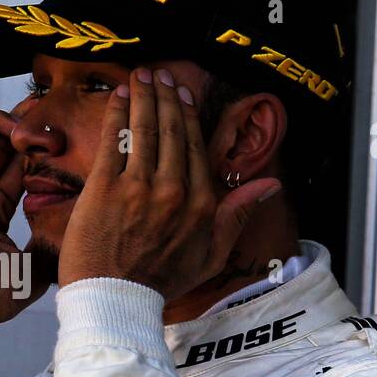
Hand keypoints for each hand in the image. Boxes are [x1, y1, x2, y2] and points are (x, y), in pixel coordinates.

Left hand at [58, 67, 279, 299]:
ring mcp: (138, 188)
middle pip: (172, 131)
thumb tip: (271, 185)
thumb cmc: (159, 283)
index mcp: (200, 204)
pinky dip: (116, 114)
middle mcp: (173, 191)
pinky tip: (118, 96)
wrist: (115, 303)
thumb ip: (237, 215)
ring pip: (145, 130)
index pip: (196, 147)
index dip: (188, 115)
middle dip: (166, 97)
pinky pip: (113, 141)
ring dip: (143, 96)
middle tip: (160, 74)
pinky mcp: (105, 189)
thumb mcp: (211, 256)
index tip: (182, 93)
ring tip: (140, 76)